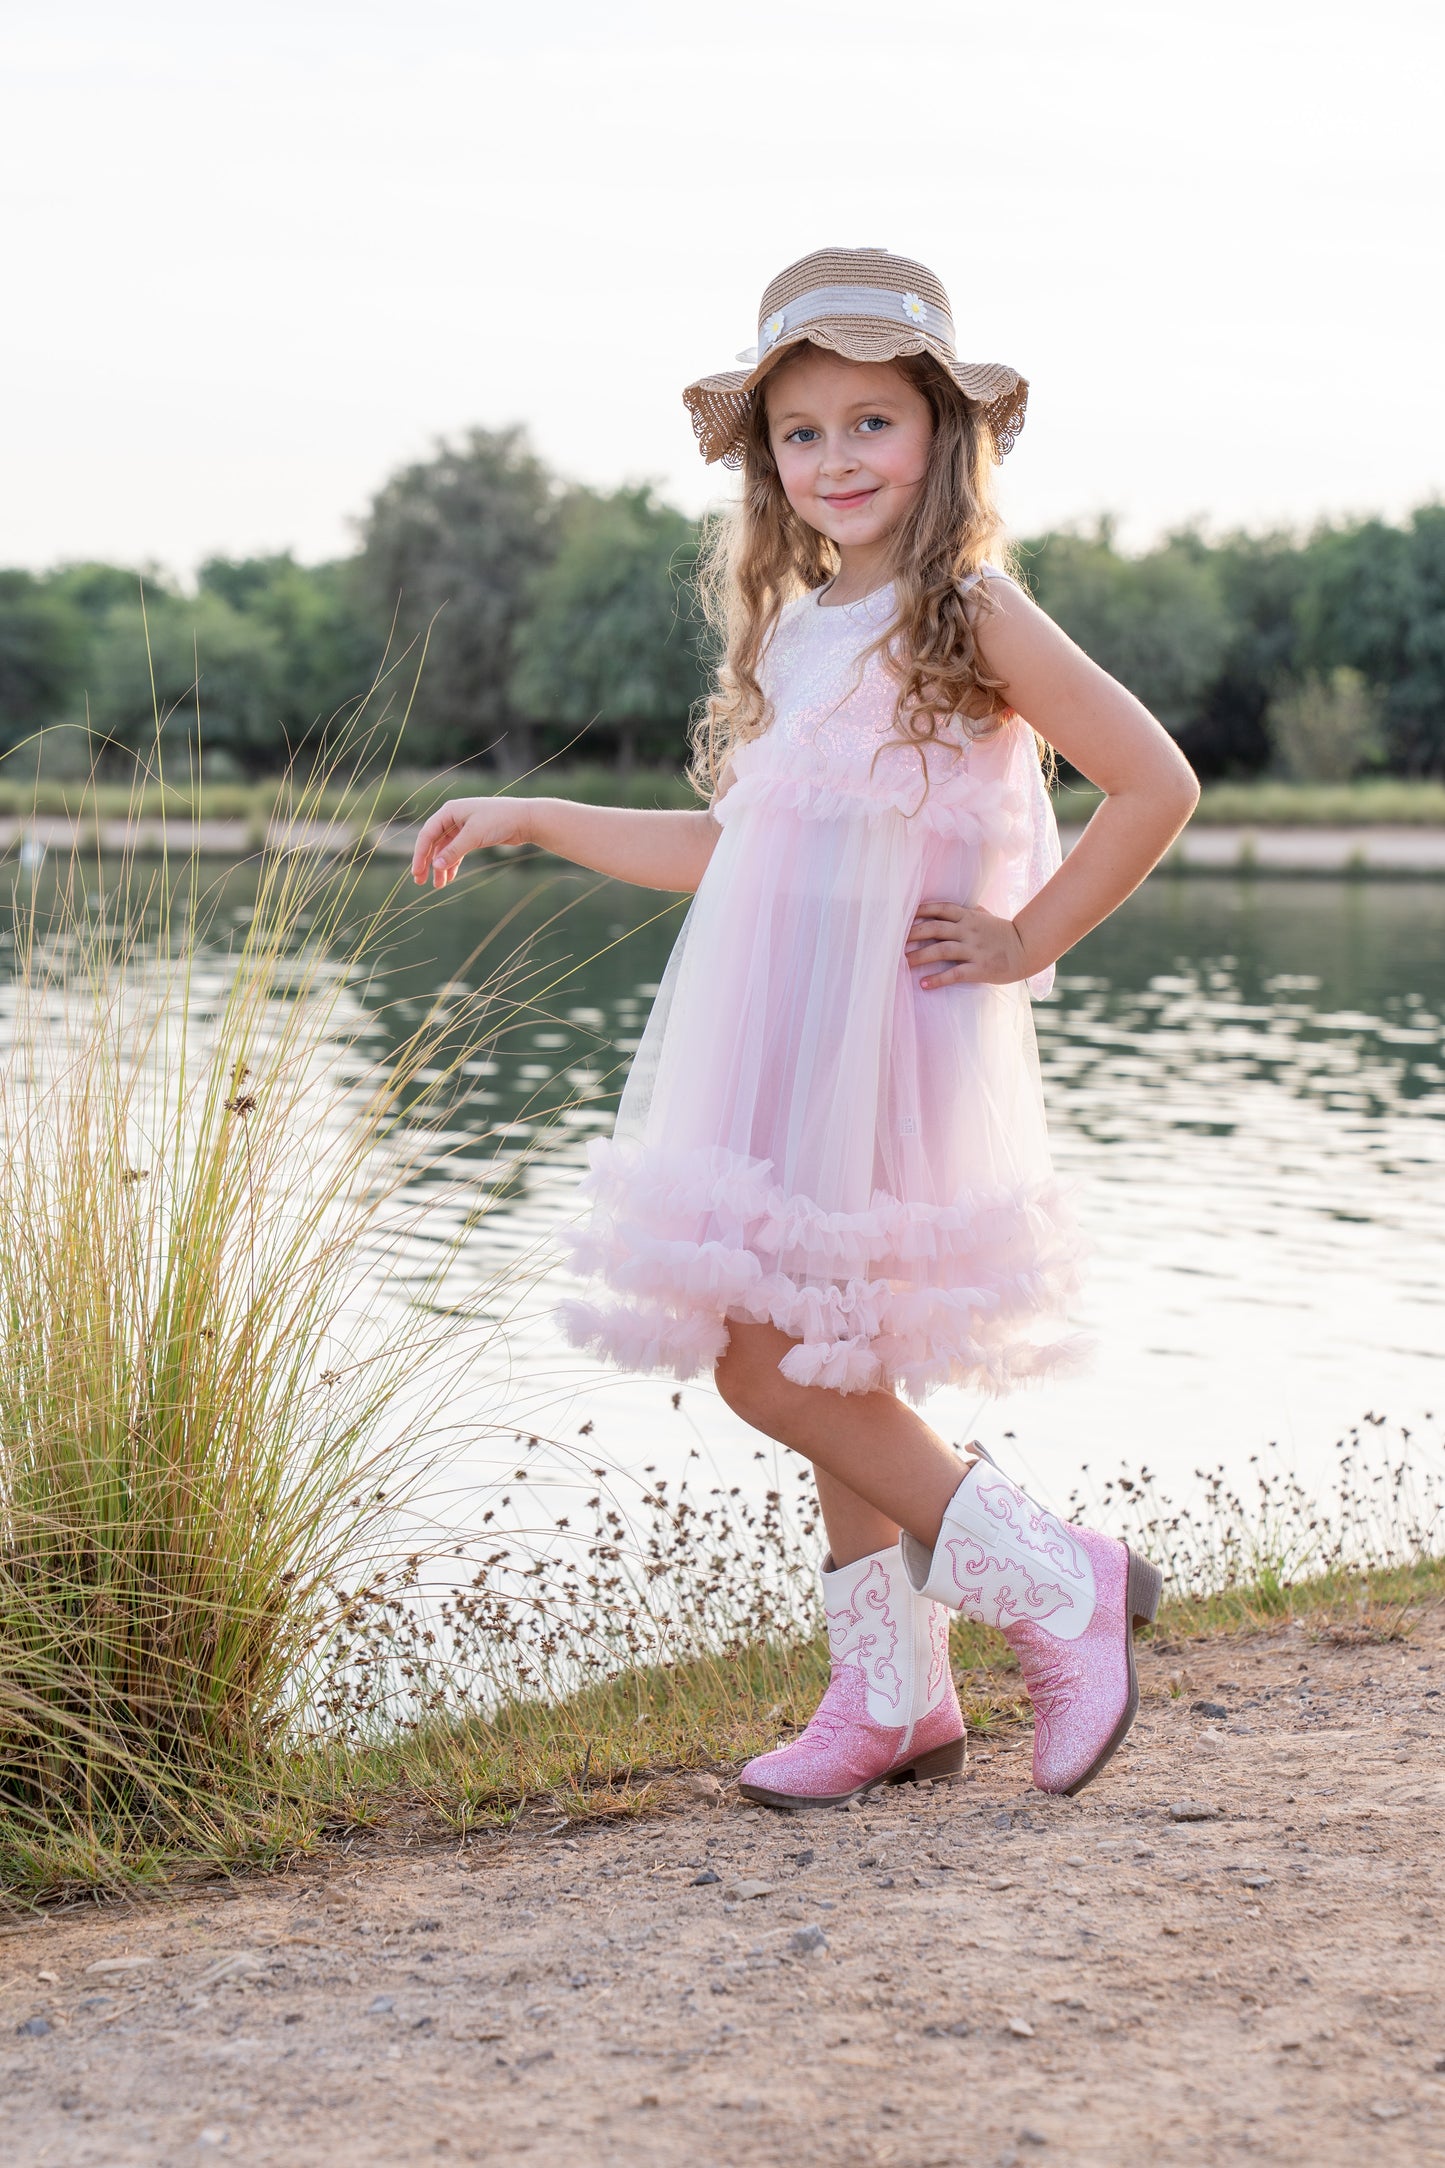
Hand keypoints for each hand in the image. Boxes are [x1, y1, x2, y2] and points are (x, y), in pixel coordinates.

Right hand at [411, 797, 533, 887]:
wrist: (525, 819)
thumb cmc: (499, 820)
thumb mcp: (474, 836)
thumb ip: (453, 851)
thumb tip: (435, 866)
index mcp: (449, 811)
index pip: (427, 834)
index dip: (420, 854)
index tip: (417, 872)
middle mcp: (453, 818)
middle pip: (433, 843)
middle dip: (427, 863)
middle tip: (419, 882)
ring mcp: (462, 827)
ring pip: (445, 850)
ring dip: (440, 867)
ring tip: (438, 885)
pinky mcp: (472, 836)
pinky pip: (456, 852)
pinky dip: (452, 864)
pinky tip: (449, 878)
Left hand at [905, 899, 1031, 987]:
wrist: (1027, 949)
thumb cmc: (1004, 934)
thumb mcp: (987, 917)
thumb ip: (972, 912)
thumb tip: (961, 908)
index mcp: (969, 917)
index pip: (940, 909)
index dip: (920, 911)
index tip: (902, 916)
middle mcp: (969, 931)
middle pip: (935, 928)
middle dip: (912, 934)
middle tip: (895, 942)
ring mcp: (974, 949)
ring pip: (941, 950)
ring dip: (920, 956)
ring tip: (904, 962)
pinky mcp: (980, 968)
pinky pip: (955, 973)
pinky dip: (938, 979)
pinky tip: (924, 984)